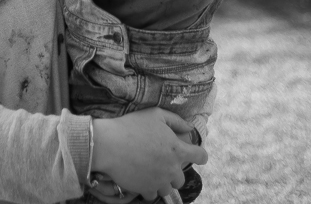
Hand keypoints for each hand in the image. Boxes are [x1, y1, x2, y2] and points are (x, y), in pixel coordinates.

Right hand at [91, 108, 206, 201]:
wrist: (110, 145)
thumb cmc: (132, 126)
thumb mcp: (156, 114)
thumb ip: (176, 121)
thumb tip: (189, 127)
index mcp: (177, 149)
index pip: (200, 156)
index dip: (200, 155)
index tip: (197, 155)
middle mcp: (171, 168)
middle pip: (181, 178)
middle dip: (175, 171)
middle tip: (163, 162)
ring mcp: (159, 181)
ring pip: (168, 188)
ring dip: (163, 181)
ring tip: (151, 171)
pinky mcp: (145, 190)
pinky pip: (153, 194)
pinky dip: (149, 188)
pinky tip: (142, 177)